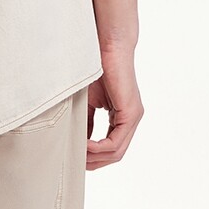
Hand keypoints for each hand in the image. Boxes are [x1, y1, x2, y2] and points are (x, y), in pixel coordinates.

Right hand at [85, 43, 143, 169]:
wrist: (107, 45)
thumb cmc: (96, 68)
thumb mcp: (88, 101)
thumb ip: (86, 121)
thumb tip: (79, 142)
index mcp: (122, 117)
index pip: (110, 147)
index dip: (93, 157)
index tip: (75, 157)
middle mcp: (131, 120)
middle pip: (114, 155)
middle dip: (94, 162)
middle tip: (75, 163)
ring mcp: (133, 117)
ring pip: (116, 152)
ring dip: (95, 157)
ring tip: (77, 155)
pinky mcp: (131, 113)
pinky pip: (115, 142)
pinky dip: (99, 148)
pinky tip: (85, 145)